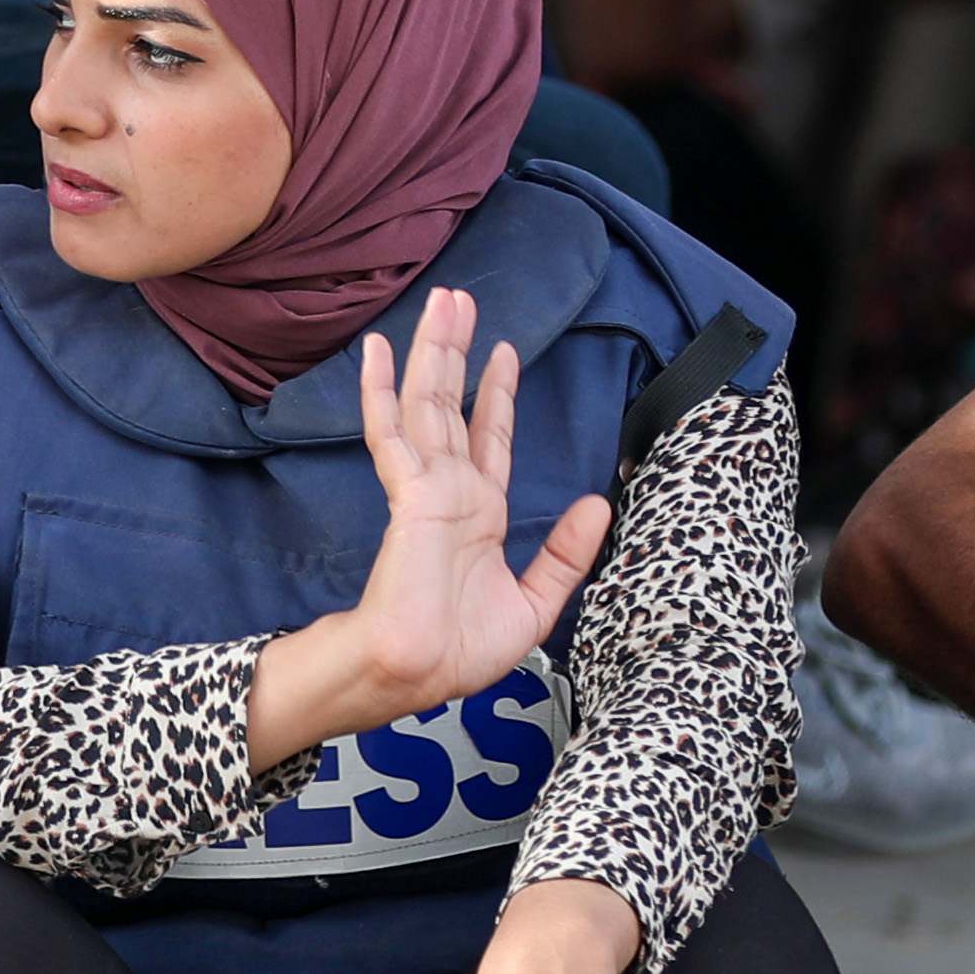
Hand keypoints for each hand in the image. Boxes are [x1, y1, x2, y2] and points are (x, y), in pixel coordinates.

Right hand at [250, 292, 612, 761]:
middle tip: (459, 300)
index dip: (495, 396)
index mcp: (478, 516)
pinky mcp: (410, 496)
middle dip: (456, 353)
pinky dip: (382, 392)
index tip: (503, 354)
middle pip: (452, 406)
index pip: (488, 440)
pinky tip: (376, 353)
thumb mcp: (535, 603)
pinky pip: (393, 435)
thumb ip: (565, 554)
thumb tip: (597, 503)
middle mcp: (451, 492)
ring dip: (432, 353)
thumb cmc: (461, 651)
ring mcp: (427, 490)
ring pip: (428, 405)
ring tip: (440, 303)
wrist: (420, 673)